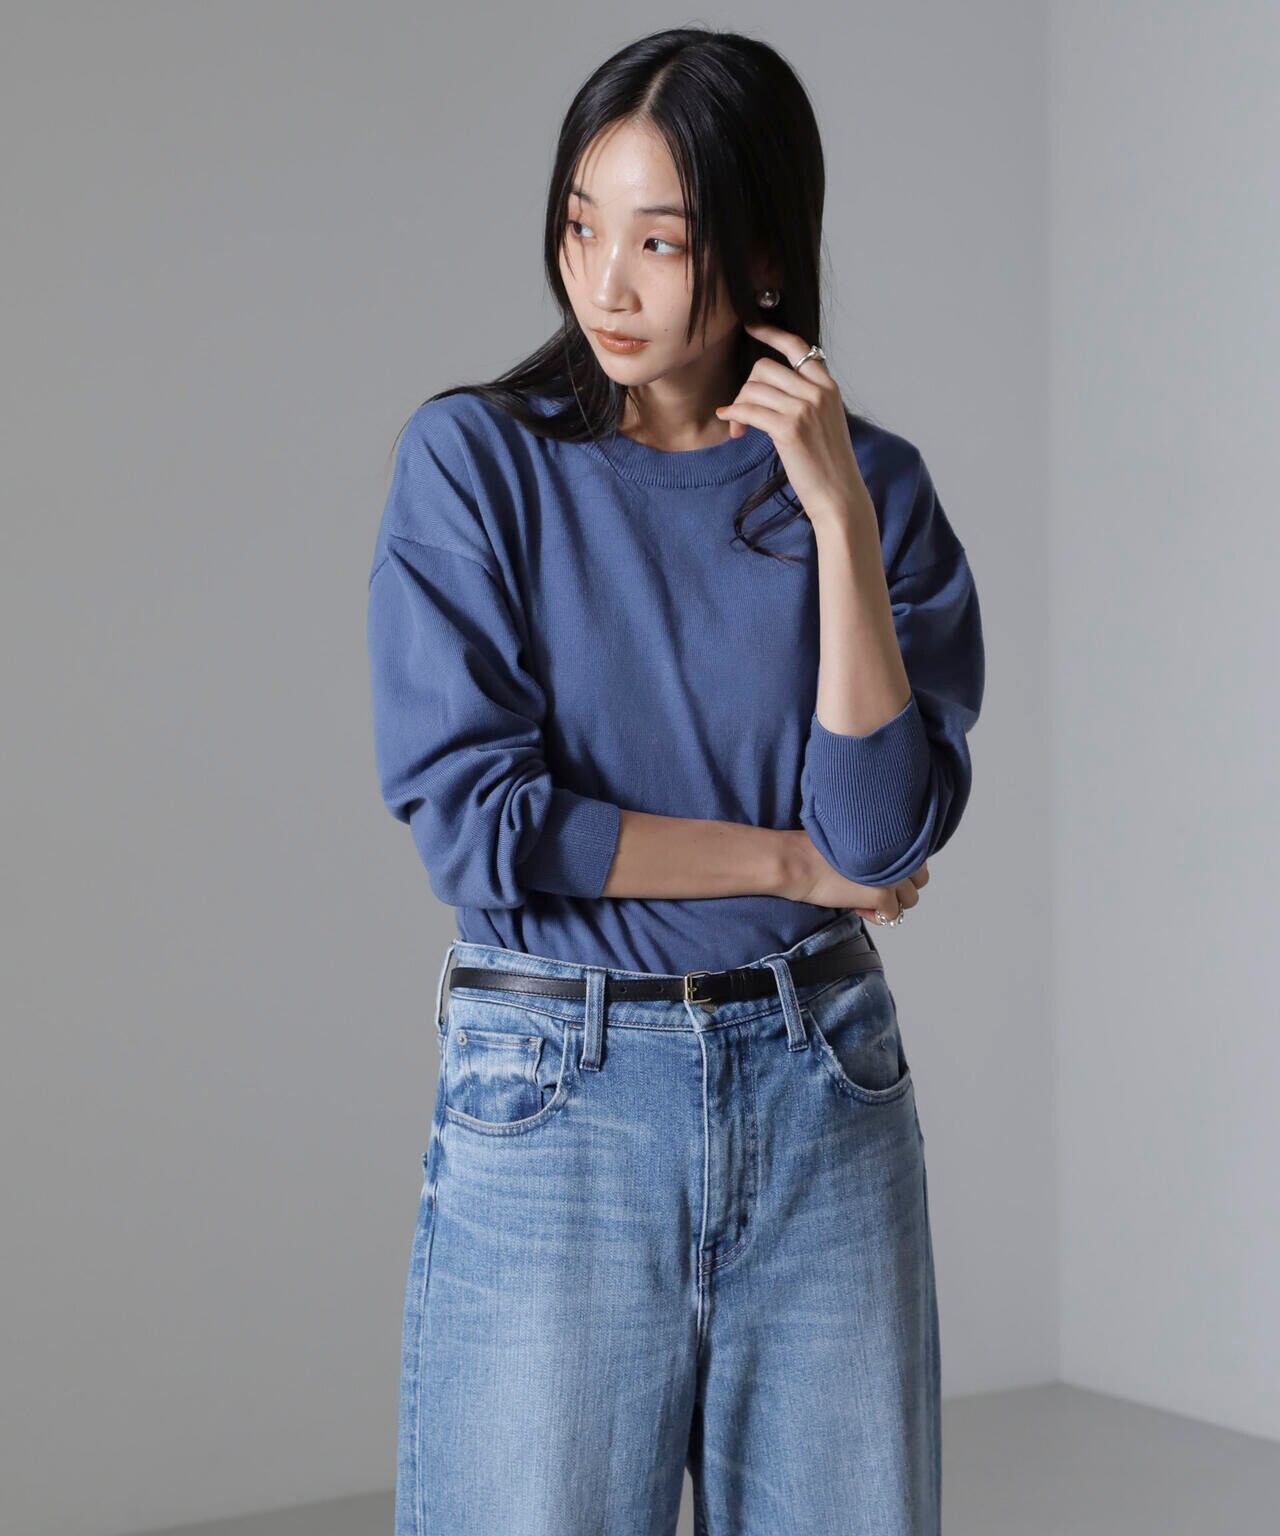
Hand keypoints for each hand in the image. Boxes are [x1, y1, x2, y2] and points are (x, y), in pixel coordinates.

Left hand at [715, 321, 870, 529]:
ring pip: (754, 388)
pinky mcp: (789, 429)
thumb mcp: (825, 421)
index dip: (771, 333)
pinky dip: (734, 414)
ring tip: (737, 427)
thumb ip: (806, 398)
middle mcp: (818, 392)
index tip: (751, 327)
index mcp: (828, 386)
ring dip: (738, 405)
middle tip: (740, 411)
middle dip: (746, 386)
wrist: (839, 495)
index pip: (797, 346)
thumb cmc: (828, 464)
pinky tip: (730, 423)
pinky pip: (749, 409)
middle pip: (765, 367)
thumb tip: (770, 389)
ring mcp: (804, 409)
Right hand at [780, 829, 929, 923]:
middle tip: (873, 887)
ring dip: (889, 903)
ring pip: (910, 900)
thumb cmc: (816, 850)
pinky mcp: (883, 894)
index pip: (918, 859)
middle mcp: (900, 853)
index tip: (878, 872)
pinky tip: (856, 905)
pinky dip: (875, 914)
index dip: (898, 870)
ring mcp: (894, 875)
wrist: (798, 861)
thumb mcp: (857, 842)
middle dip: (900, 887)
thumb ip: (881, 851)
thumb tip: (894, 872)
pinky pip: (891, 915)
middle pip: (920, 880)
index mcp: (894, 835)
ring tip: (863, 896)